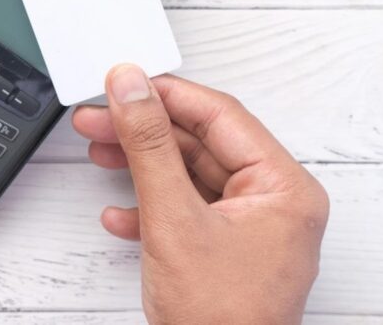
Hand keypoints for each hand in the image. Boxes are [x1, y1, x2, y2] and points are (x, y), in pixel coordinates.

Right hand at [73, 64, 328, 324]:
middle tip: (98, 117)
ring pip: (190, 177)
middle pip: (202, 144)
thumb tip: (132, 87)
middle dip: (145, 132)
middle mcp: (274, 204)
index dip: (166, 95)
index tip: (124, 81)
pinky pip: (187, 211)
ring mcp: (252, 231)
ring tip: (100, 152)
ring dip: (141, 167)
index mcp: (283, 188)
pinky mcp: (227, 253)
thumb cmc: (218, 323)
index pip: (220, 116)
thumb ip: (148, 145)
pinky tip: (119, 214)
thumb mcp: (173, 219)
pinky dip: (150, 208)